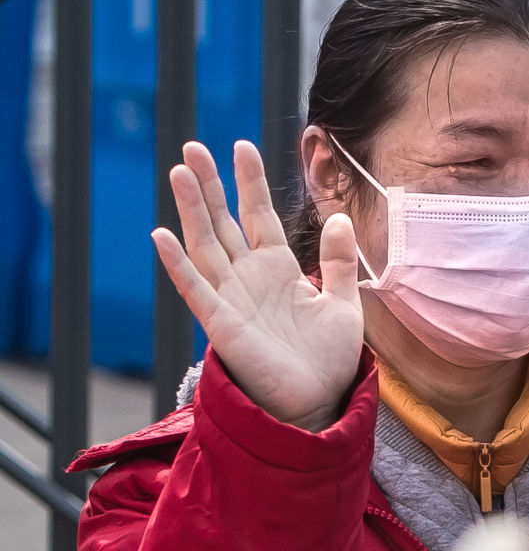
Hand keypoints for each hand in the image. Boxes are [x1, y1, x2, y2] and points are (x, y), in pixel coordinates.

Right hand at [151, 140, 363, 431]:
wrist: (320, 404)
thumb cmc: (329, 359)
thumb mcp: (343, 302)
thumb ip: (339, 261)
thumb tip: (337, 215)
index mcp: (279, 270)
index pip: (259, 216)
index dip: (250, 183)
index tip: (242, 146)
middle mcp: (250, 279)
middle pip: (224, 222)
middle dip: (211, 185)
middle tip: (194, 147)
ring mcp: (232, 299)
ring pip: (205, 246)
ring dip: (191, 210)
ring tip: (180, 172)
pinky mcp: (222, 326)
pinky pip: (196, 290)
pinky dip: (178, 265)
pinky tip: (163, 236)